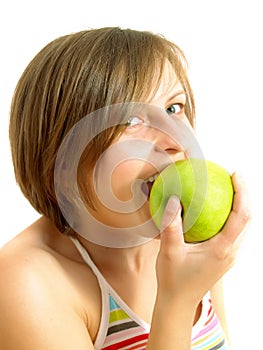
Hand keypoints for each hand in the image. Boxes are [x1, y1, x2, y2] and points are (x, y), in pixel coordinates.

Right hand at [155, 172, 250, 305]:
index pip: (241, 217)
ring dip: (240, 206)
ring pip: (243, 227)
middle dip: (246, 196)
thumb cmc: (174, 280)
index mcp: (222, 250)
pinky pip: (233, 232)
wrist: (179, 302)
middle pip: (248, 220)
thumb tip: (174, 200)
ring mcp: (229, 256)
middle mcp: (230, 252)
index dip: (243, 194)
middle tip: (234, 177)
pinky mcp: (224, 257)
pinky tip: (215, 209)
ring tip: (229, 188)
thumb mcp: (169, 252)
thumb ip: (171, 226)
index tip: (236, 175)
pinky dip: (231, 216)